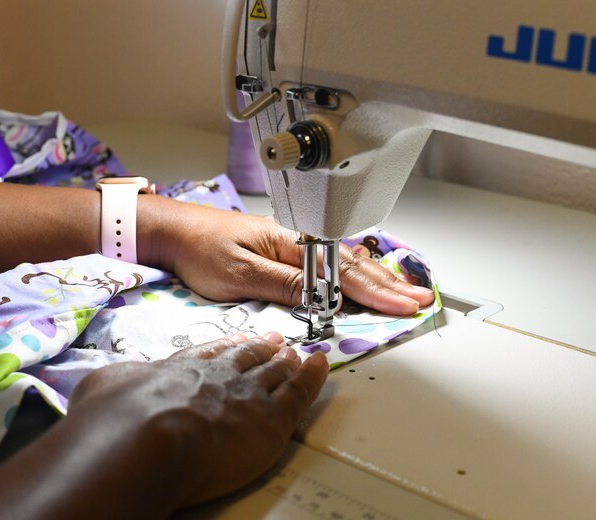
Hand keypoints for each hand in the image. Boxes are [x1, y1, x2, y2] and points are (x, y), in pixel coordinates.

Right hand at [70, 332, 328, 510]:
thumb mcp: (106, 387)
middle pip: (246, 357)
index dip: (227, 346)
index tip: (236, 340)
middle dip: (261, 348)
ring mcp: (247, 394)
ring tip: (295, 354)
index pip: (211, 353)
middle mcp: (218, 376)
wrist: (147, 437)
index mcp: (182, 369)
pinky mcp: (271, 419)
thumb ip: (118, 381)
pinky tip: (319, 366)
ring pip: (274, 372)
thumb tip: (112, 382)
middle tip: (273, 341)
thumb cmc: (119, 419)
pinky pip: (301, 393)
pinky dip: (313, 377)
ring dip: (286, 362)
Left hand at [138, 197, 434, 315]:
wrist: (175, 232)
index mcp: (290, 242)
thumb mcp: (241, 275)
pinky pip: (331, 263)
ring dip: (377, 279)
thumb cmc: (201, 250)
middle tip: (419, 301)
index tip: (401, 306)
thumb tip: (325, 299)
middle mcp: (297, 240)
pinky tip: (368, 281)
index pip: (342, 271)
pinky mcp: (286, 252)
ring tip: (405, 292)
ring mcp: (294, 244)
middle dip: (388, 286)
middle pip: (352, 265)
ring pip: (345, 262)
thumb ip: (284, 286)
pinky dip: (355, 275)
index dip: (375, 292)